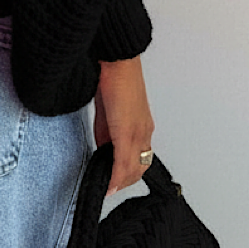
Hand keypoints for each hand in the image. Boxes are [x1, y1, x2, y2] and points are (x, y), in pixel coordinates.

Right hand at [93, 55, 154, 195]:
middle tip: (111, 188)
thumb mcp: (108, 110)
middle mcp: (143, 131)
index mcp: (141, 125)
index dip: (128, 174)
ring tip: (109, 188)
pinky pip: (123, 160)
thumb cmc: (113, 77)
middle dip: (125, 181)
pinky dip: (116, 175)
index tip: (115, 181)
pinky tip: (109, 183)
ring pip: (134, 167)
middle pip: (139, 167)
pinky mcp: (127, 130)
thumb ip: (107, 130)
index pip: (139, 158)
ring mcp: (138, 131)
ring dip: (121, 181)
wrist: (116, 59)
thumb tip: (104, 146)